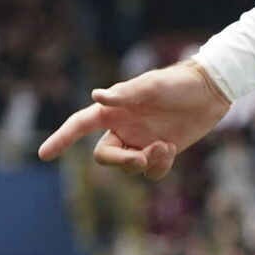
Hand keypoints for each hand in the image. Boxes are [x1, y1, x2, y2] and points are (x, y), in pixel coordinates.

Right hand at [37, 59, 230, 179]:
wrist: (210, 90)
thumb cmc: (178, 83)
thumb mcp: (152, 85)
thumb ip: (125, 95)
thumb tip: (96, 97)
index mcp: (114, 110)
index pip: (80, 126)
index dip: (61, 139)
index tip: (43, 154)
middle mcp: (123, 127)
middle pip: (105, 156)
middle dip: (120, 162)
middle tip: (140, 160)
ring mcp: (141, 141)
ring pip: (130, 167)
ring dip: (146, 162)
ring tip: (166, 146)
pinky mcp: (161, 151)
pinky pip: (151, 171)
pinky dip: (159, 166)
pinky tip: (172, 149)